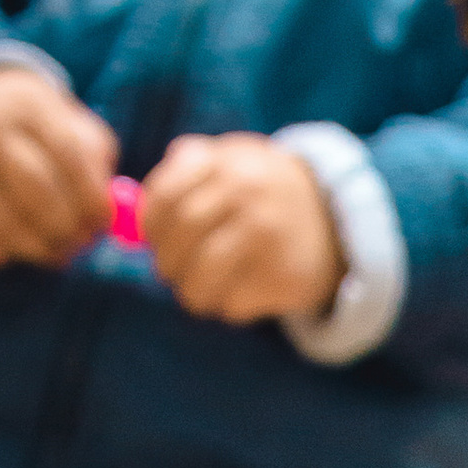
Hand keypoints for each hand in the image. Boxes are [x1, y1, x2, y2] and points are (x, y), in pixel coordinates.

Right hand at [0, 67, 115, 265]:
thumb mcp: (63, 125)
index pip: (68, 155)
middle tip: (80, 242)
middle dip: (67, 227)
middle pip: (36, 193)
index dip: (91, 198)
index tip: (102, 222)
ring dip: (40, 250)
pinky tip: (15, 241)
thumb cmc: (28, 131)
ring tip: (55, 250)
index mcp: (25, 105)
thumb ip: (94, 161)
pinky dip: (4, 254)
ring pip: (7, 226)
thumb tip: (112, 212)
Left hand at [138, 133, 343, 323]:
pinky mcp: (284, 276)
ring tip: (202, 291)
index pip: (164, 198)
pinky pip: (233, 303)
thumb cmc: (266, 194)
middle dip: (167, 266)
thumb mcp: (234, 162)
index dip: (152, 227)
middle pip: (177, 243)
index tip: (156, 240)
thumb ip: (185, 169)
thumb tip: (129, 206)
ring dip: (194, 294)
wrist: (338, 221)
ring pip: (200, 281)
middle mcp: (246, 194)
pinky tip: (242, 292)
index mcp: (225, 162)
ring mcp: (267, 236)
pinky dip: (229, 305)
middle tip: (173, 273)